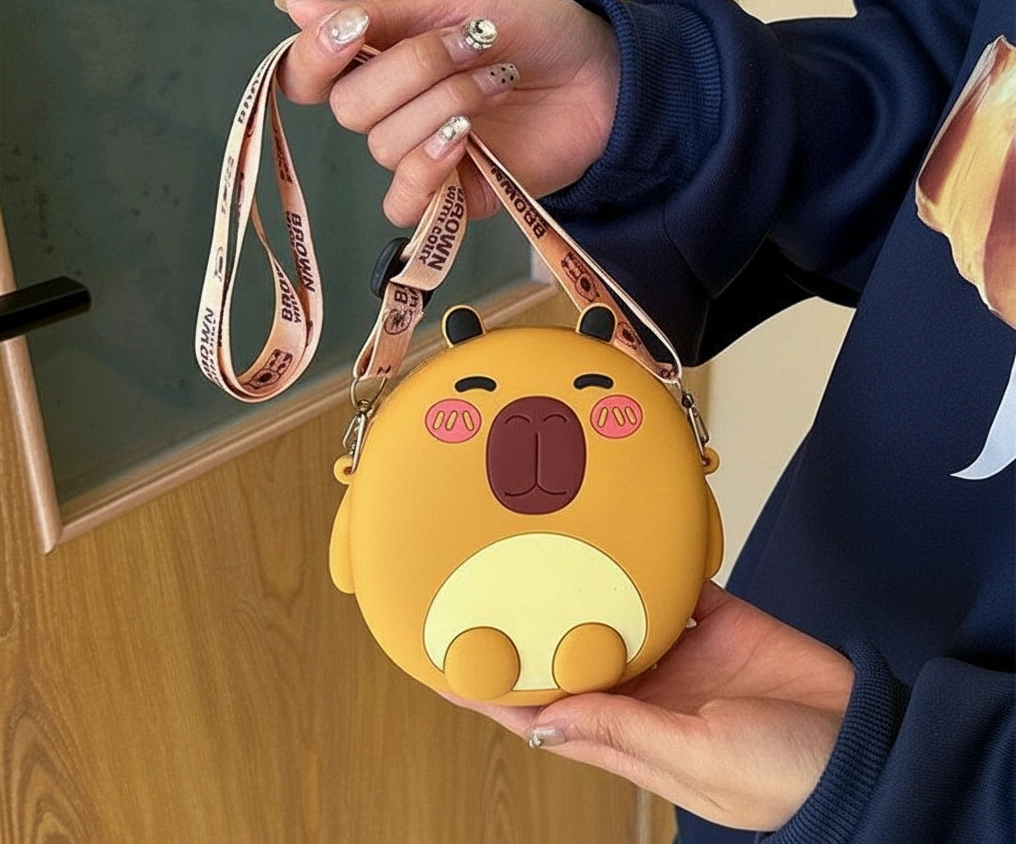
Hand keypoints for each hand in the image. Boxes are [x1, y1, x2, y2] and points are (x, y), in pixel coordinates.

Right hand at [274, 0, 618, 225]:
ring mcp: (422, 157)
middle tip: (472, 44)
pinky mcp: (454, 196)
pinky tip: (466, 141)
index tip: (352, 30)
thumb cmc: (537, 34)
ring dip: (446, 105)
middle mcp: (393, 113)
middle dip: (415, 70)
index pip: (310, 76)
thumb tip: (295, 4)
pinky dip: (430, 167)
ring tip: (498, 80)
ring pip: (385, 146)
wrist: (603, 76)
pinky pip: (407, 200)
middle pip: (351, 109)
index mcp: (385, 62)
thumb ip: (383, 15)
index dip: (315, 56)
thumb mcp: (460, 4)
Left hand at [446, 582, 854, 832]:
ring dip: (581, 591)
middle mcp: (647, 694)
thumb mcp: (698, 759)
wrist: (864, 743)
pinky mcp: (714, 620)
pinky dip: (645, 563)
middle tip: (485, 589)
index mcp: (634, 736)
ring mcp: (680, 655)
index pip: (547, 715)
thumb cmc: (786, 775)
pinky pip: (670, 585)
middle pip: (573, 657)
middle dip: (531, 630)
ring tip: (540, 554)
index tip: (448, 668)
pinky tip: (618, 538)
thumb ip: (623, 732)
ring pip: (614, 614)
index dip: (497, 694)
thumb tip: (546, 721)